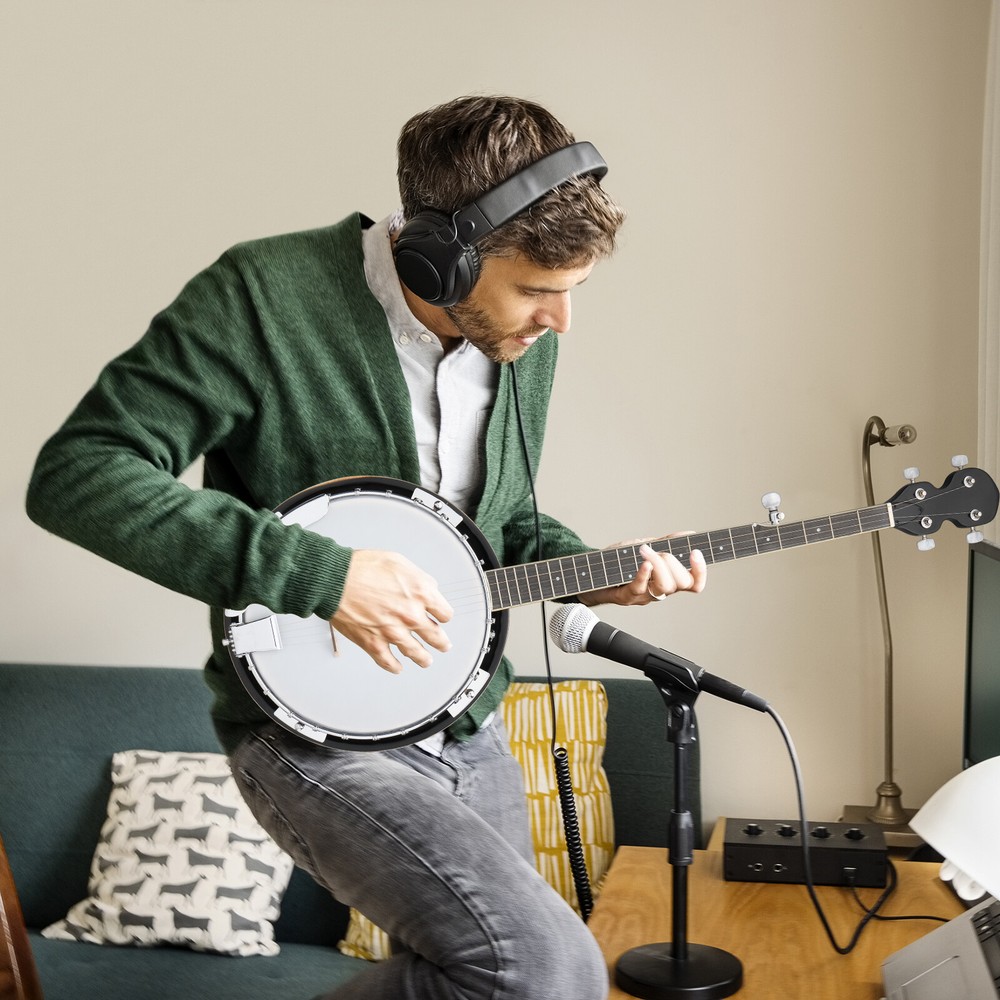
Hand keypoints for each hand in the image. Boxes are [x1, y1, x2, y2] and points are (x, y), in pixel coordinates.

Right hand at [330, 549, 453, 673]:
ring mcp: (393, 632)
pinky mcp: (373, 643)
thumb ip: (418, 578)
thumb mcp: (399, 562)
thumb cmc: (361, 567)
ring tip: (426, 661)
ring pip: (416, 653)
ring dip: (423, 658)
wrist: (334, 579)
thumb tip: (427, 588)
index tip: (441, 618)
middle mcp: (410, 616)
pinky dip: (394, 667)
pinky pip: (388, 661)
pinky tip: (397, 668)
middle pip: (436, 636)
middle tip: (443, 645)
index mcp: (420, 594)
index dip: (443, 615)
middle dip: (441, 642)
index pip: (444, 613)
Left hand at [580, 539, 706, 607]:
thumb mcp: (644, 548)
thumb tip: (689, 534)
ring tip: (646, 551)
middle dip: (674, 562)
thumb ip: (666, 543)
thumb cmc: (618, 562)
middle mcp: (659, 590)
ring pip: (664, 587)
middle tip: (660, 551)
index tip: (696, 552)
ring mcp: (644, 595)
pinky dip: (644, 574)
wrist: (590, 572)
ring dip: (659, 564)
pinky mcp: (627, 597)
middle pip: (681, 583)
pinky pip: (640, 588)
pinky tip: (644, 562)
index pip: (694, 583)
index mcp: (667, 579)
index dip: (700, 571)